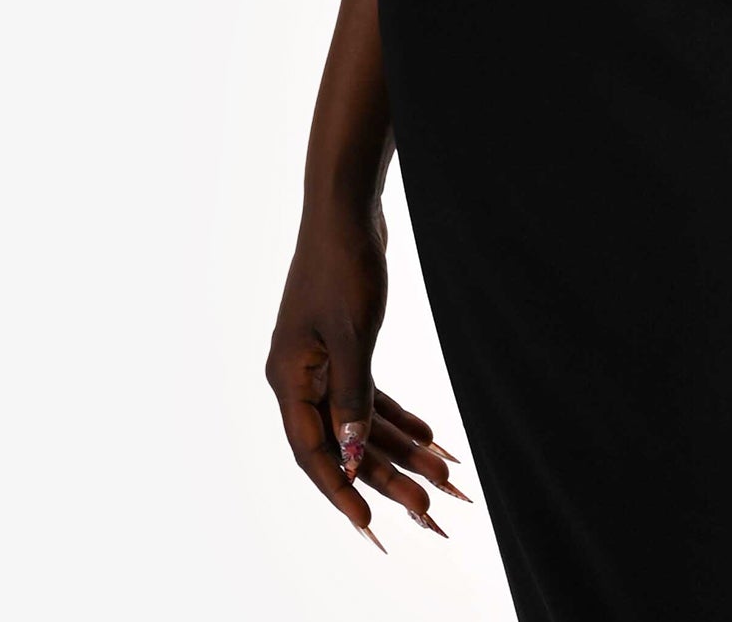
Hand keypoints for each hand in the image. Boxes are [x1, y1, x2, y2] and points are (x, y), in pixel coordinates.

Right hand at [265, 203, 470, 548]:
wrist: (345, 208)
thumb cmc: (342, 263)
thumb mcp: (352, 333)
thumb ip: (352, 395)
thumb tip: (351, 455)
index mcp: (288, 376)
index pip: (313, 450)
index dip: (340, 489)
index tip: (368, 522)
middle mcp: (299, 375)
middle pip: (342, 440)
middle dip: (385, 474)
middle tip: (428, 508)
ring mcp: (320, 361)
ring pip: (360, 420)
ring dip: (399, 447)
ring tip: (443, 477)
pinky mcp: (343, 346)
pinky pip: (369, 395)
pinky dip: (397, 415)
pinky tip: (430, 436)